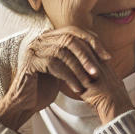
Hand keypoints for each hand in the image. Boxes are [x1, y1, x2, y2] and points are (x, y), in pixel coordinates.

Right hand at [0, 27, 131, 130]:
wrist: (27, 102)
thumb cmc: (49, 85)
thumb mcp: (66, 67)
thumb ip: (77, 56)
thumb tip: (102, 50)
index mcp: (51, 37)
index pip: (74, 31)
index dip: (93, 42)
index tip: (107, 57)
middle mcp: (41, 39)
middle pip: (69, 38)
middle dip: (87, 55)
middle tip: (97, 71)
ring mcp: (34, 49)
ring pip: (62, 52)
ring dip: (79, 68)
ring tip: (89, 81)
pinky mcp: (30, 62)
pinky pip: (53, 65)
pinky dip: (68, 77)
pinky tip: (77, 88)